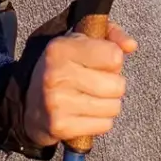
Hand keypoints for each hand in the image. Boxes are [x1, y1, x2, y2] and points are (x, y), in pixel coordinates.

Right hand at [24, 21, 136, 147]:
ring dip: (108, 104)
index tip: (101, 61)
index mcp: (61, 48)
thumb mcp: (81, 41)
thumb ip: (110, 35)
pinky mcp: (61, 126)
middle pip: (117, 85)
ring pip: (113, 107)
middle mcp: (57, 74)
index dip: (113, 59)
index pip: (113, 56)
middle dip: (113, 84)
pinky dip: (100, 121)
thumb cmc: (63, 67)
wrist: (30, 103)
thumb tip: (131, 45)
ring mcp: (57, 102)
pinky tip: (86, 112)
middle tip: (97, 82)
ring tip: (91, 97)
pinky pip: (104, 125)